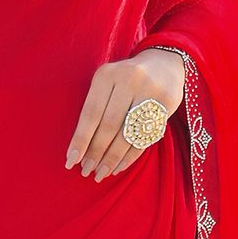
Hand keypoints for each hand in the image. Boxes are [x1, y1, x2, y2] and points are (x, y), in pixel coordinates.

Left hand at [64, 48, 185, 181]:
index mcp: (107, 75)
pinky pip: (145, 137)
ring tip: (100, 173)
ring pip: (128, 134)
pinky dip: (130, 156)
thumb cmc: (124, 80)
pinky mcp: (166, 103)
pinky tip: (118, 167)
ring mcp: (150, 91)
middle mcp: (129, 80)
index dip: (81, 140)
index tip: (71, 162)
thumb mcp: (106, 83)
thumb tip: (79, 150)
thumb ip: (95, 108)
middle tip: (86, 171)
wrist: (163, 64)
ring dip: (112, 159)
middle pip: (109, 126)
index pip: (91, 113)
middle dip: (96, 152)